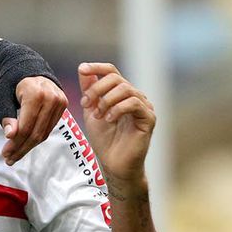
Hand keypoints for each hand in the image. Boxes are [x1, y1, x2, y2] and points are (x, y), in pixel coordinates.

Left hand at [2, 76, 66, 164]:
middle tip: (9, 159)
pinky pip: (49, 127)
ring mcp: (60, 101)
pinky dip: (38, 138)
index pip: (26, 126)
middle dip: (22, 148)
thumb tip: (10, 135)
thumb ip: (7, 116)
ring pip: (44, 133)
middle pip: (37, 133)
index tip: (5, 153)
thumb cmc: (12, 82)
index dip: (15, 143)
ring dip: (29, 146)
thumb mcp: (4, 97)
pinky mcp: (63, 105)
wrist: (29, 67)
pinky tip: (26, 144)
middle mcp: (51, 98)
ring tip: (16, 155)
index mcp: (35, 94)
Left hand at [77, 63, 155, 183]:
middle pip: (116, 78)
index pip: (112, 71)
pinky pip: (134, 103)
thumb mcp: (91, 112)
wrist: (114, 165)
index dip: (97, 67)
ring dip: (106, 100)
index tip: (81, 69)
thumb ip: (89, 91)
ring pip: (125, 89)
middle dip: (97, 89)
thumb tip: (84, 69)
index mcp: (121, 94)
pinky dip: (117, 109)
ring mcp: (144, 106)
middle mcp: (135, 97)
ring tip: (98, 116)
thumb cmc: (105, 141)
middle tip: (86, 104)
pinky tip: (108, 119)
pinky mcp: (149, 118)